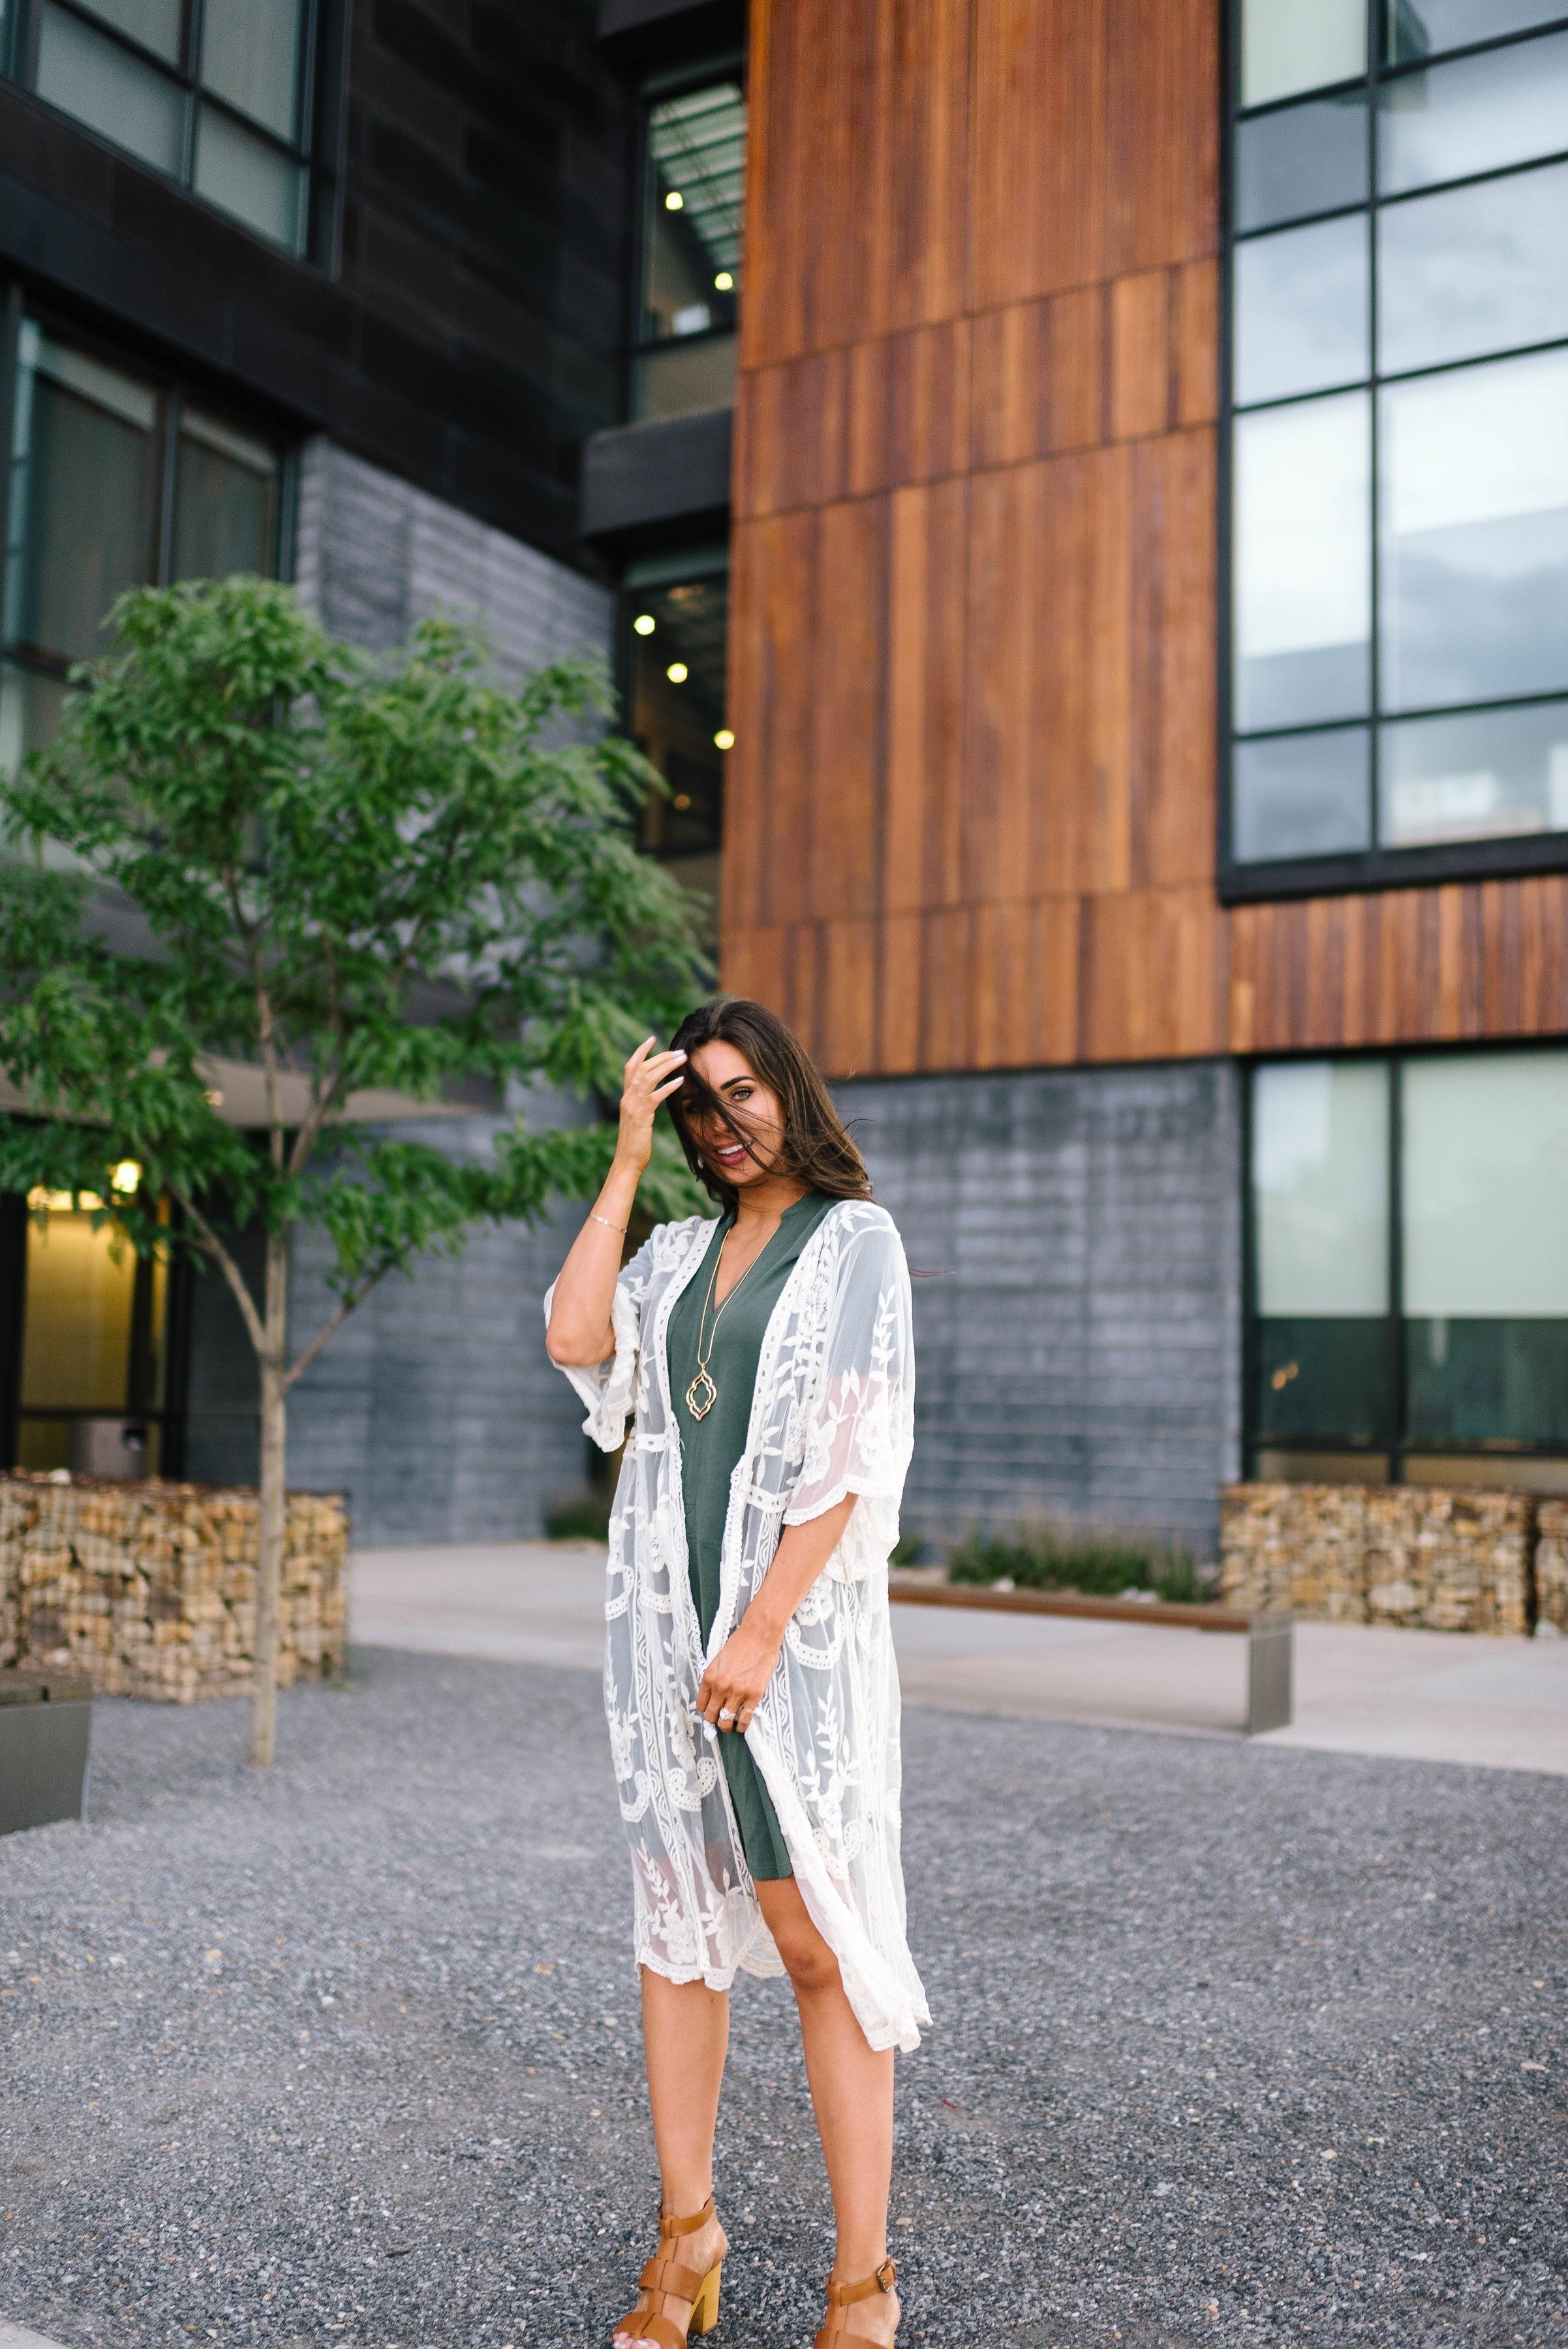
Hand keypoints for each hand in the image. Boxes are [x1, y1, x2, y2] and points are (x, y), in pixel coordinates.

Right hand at [616, 1036, 686, 1174]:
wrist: (627, 1160)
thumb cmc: (635, 1142)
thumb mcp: (637, 1119)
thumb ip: (643, 1104)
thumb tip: (654, 1095)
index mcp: (626, 1096)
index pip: (630, 1067)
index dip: (641, 1051)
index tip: (652, 1039)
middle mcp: (627, 1097)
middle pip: (642, 1068)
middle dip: (661, 1056)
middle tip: (679, 1051)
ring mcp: (633, 1106)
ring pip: (648, 1077)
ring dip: (666, 1065)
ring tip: (683, 1059)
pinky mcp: (641, 1116)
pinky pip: (655, 1097)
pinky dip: (668, 1087)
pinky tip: (681, 1081)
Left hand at [696, 1615, 781, 1734]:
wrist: (759, 1636)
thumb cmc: (740, 1644)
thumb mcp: (718, 1660)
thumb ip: (714, 1678)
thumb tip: (713, 1695)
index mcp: (709, 1677)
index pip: (701, 1704)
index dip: (706, 1710)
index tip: (711, 1710)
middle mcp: (721, 1687)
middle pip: (711, 1715)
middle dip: (714, 1720)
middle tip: (720, 1720)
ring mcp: (737, 1692)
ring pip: (726, 1720)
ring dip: (726, 1726)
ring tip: (730, 1725)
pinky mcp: (754, 1695)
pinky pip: (744, 1718)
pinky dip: (742, 1726)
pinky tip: (742, 1726)